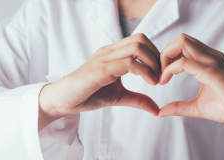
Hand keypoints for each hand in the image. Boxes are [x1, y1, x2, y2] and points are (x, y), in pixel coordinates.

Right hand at [39, 34, 159, 130]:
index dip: (155, 55)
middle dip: (157, 57)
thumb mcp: (119, 97)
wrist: (63, 100)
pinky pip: (128, 63)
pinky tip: (149, 83)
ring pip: (137, 47)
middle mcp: (110, 51)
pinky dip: (144, 71)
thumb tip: (156, 109)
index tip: (160, 74)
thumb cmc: (88, 94)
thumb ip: (138, 100)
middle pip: (141, 39)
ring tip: (155, 80)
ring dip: (152, 63)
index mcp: (114, 53)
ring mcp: (105, 58)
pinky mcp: (101, 69)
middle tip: (160, 76)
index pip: (140, 41)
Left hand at [158, 34, 223, 147]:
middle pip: (180, 38)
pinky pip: (185, 62)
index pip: (182, 45)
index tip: (160, 77)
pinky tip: (166, 80)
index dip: (166, 57)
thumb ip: (178, 107)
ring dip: (166, 57)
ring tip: (162, 76)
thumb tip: (160, 112)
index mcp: (207, 60)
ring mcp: (212, 61)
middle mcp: (210, 56)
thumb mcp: (196, 107)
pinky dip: (170, 69)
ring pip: (182, 42)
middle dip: (164, 53)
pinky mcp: (212, 71)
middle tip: (159, 73)